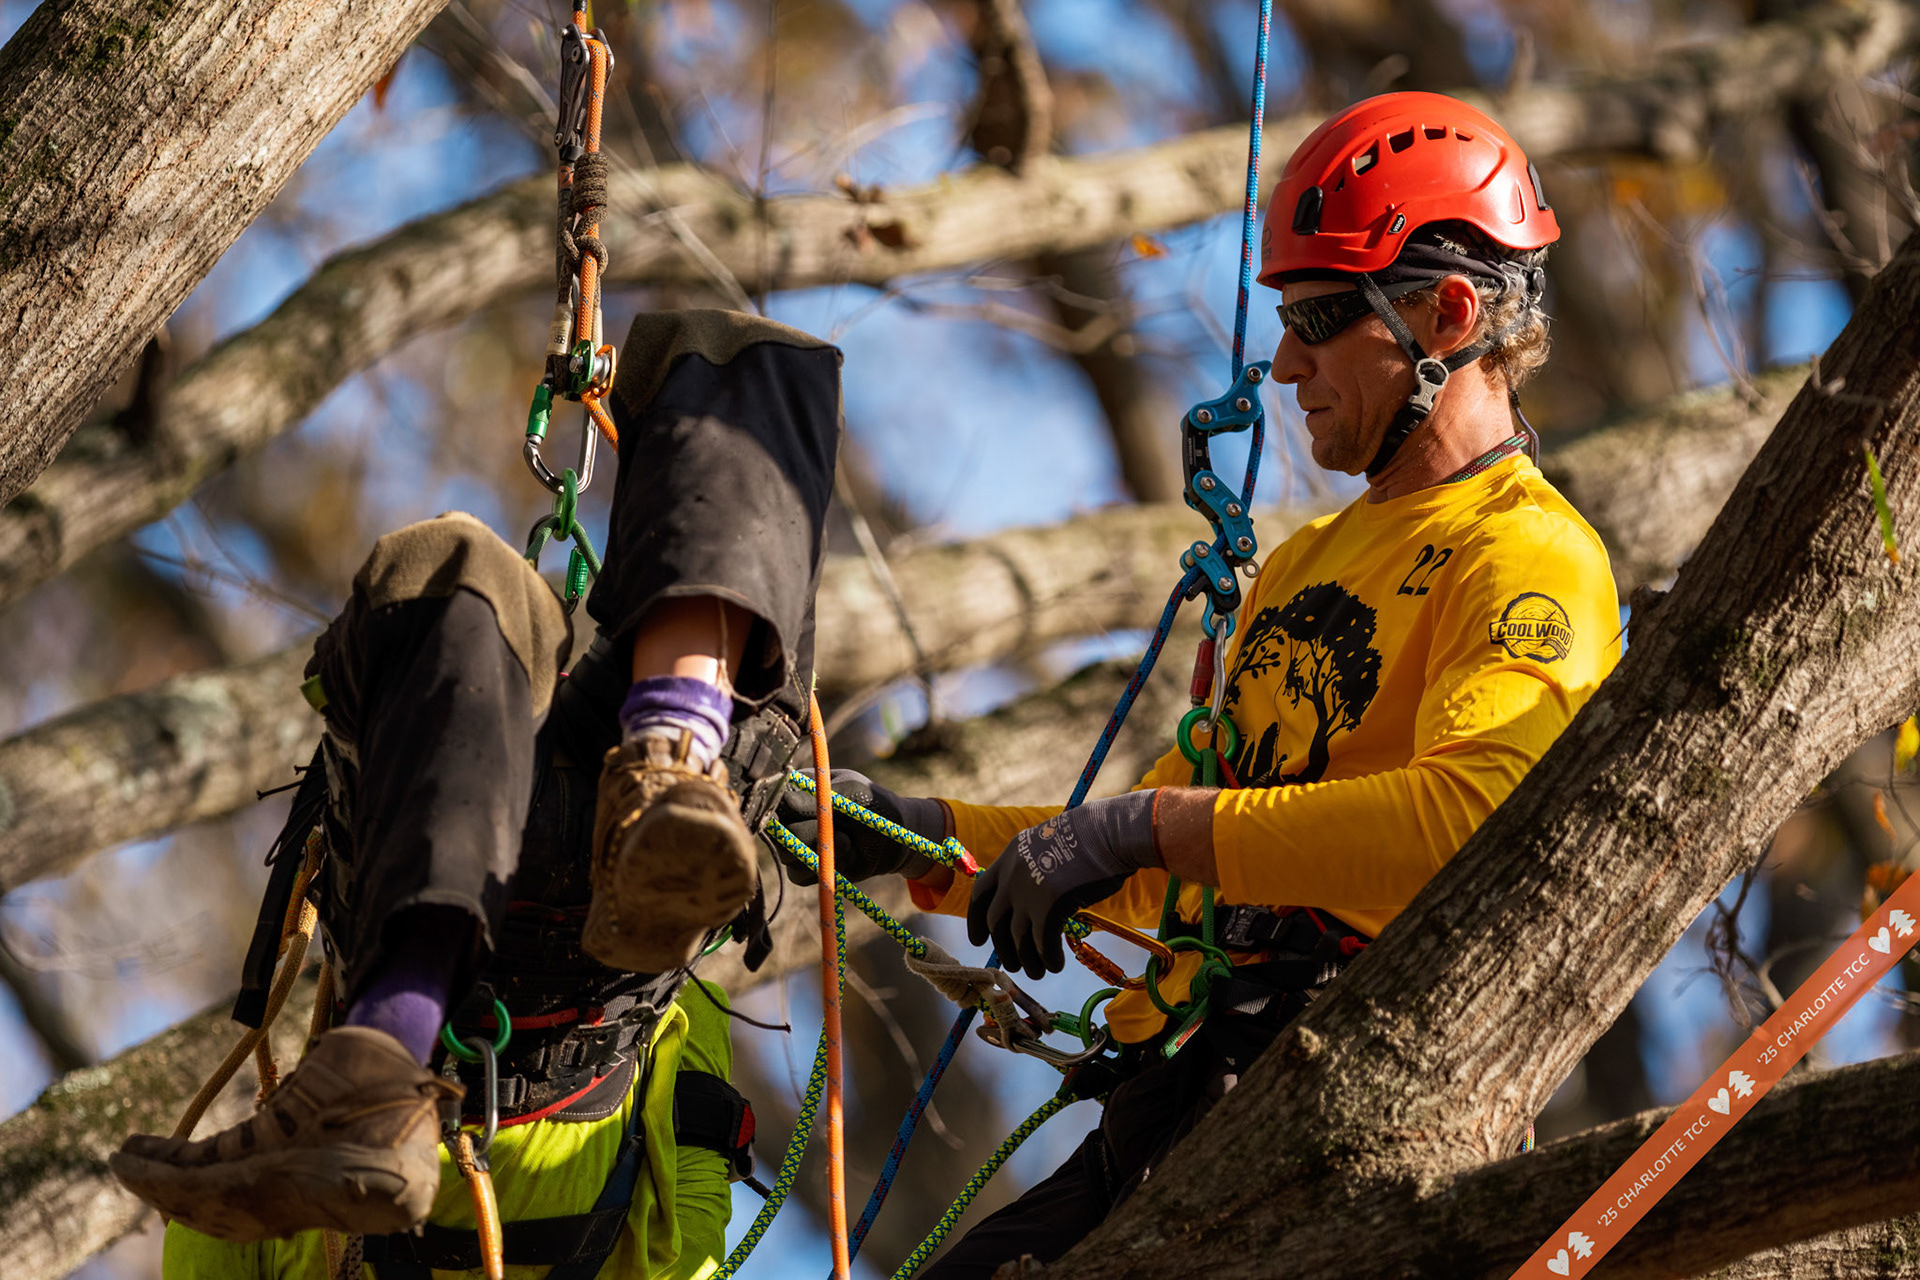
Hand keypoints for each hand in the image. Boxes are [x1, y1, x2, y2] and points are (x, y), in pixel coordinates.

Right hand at [775, 770, 944, 884]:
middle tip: (842, 831)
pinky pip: (798, 876)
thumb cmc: (874, 807)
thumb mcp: (854, 793)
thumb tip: (785, 802)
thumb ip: (822, 797)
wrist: (893, 841)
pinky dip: (823, 870)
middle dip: (812, 835)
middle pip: (780, 831)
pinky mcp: (804, 866)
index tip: (818, 812)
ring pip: (787, 855)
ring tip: (847, 842)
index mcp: (799, 788)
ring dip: (822, 852)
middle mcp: (792, 815)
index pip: (777, 799)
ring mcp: (796, 842)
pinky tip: (845, 859)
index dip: (793, 809)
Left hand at [967, 790, 1160, 979]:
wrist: (1108, 834)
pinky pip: (1042, 944)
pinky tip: (1056, 965)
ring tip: (1037, 973)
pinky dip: (1048, 959)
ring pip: (1017, 938)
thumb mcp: (1049, 846)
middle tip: (1014, 966)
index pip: (980, 893)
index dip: (976, 921)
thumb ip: (1035, 872)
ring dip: (1027, 961)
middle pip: (996, 921)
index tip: (978, 941)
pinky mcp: (1048, 908)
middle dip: (1003, 949)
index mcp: (1010, 856)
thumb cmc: (1090, 839)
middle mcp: (1012, 875)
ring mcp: (1027, 892)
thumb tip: (1035, 905)